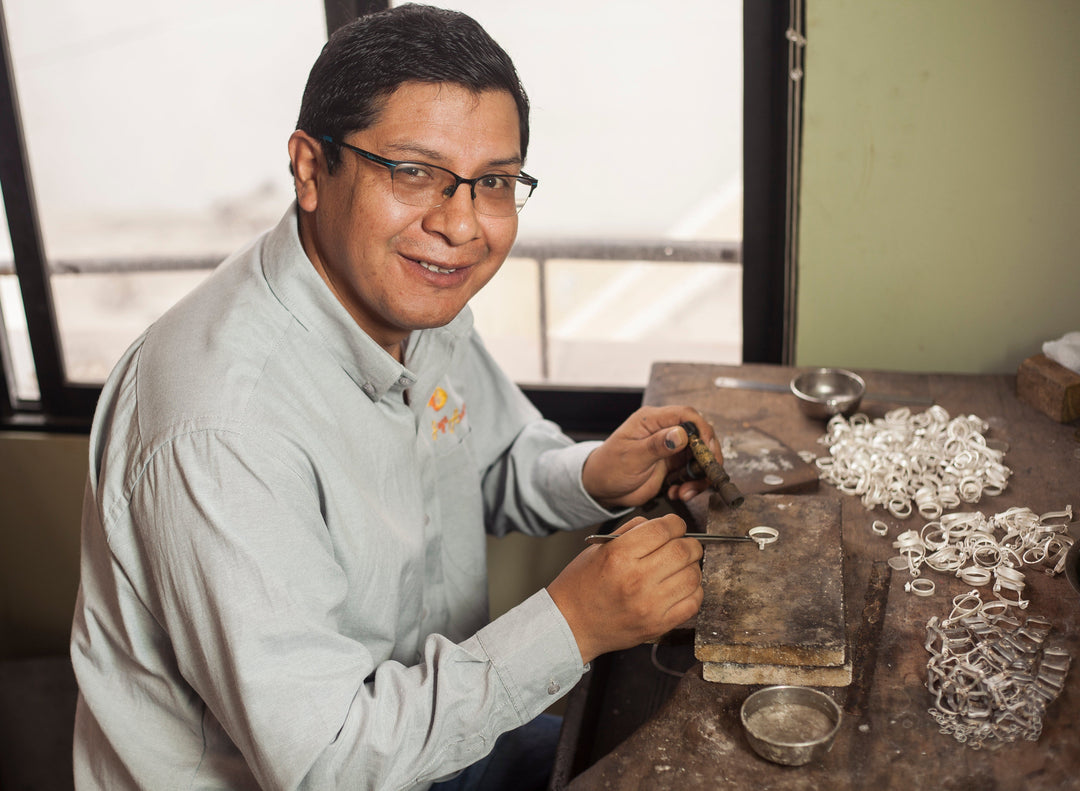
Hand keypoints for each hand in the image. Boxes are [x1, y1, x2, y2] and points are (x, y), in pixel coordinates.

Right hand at [547, 515, 703, 663]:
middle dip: (689, 543)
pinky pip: (693, 602)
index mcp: (619, 555)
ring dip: (692, 566)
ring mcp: (649, 605)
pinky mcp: (658, 624)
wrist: (571, 625)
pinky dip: (694, 591)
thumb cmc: (581, 586)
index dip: (675, 523)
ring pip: (693, 575)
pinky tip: (681, 587)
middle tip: (684, 544)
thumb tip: (661, 524)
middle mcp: (636, 579)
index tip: (676, 525)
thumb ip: (631, 531)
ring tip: (681, 567)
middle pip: (683, 551)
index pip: (663, 530)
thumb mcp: (598, 549)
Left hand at [581, 405, 722, 508]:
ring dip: (698, 477)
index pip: (686, 415)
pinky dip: (691, 485)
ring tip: (684, 492)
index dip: (702, 430)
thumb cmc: (608, 468)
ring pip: (699, 457)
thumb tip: (680, 434)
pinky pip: (692, 473)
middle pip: (699, 436)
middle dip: (706, 458)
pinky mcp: (673, 465)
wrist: (601, 488)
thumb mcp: (632, 456)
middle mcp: (664, 431)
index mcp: (652, 420)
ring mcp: (671, 449)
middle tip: (705, 476)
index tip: (708, 450)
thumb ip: (657, 445)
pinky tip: (677, 493)